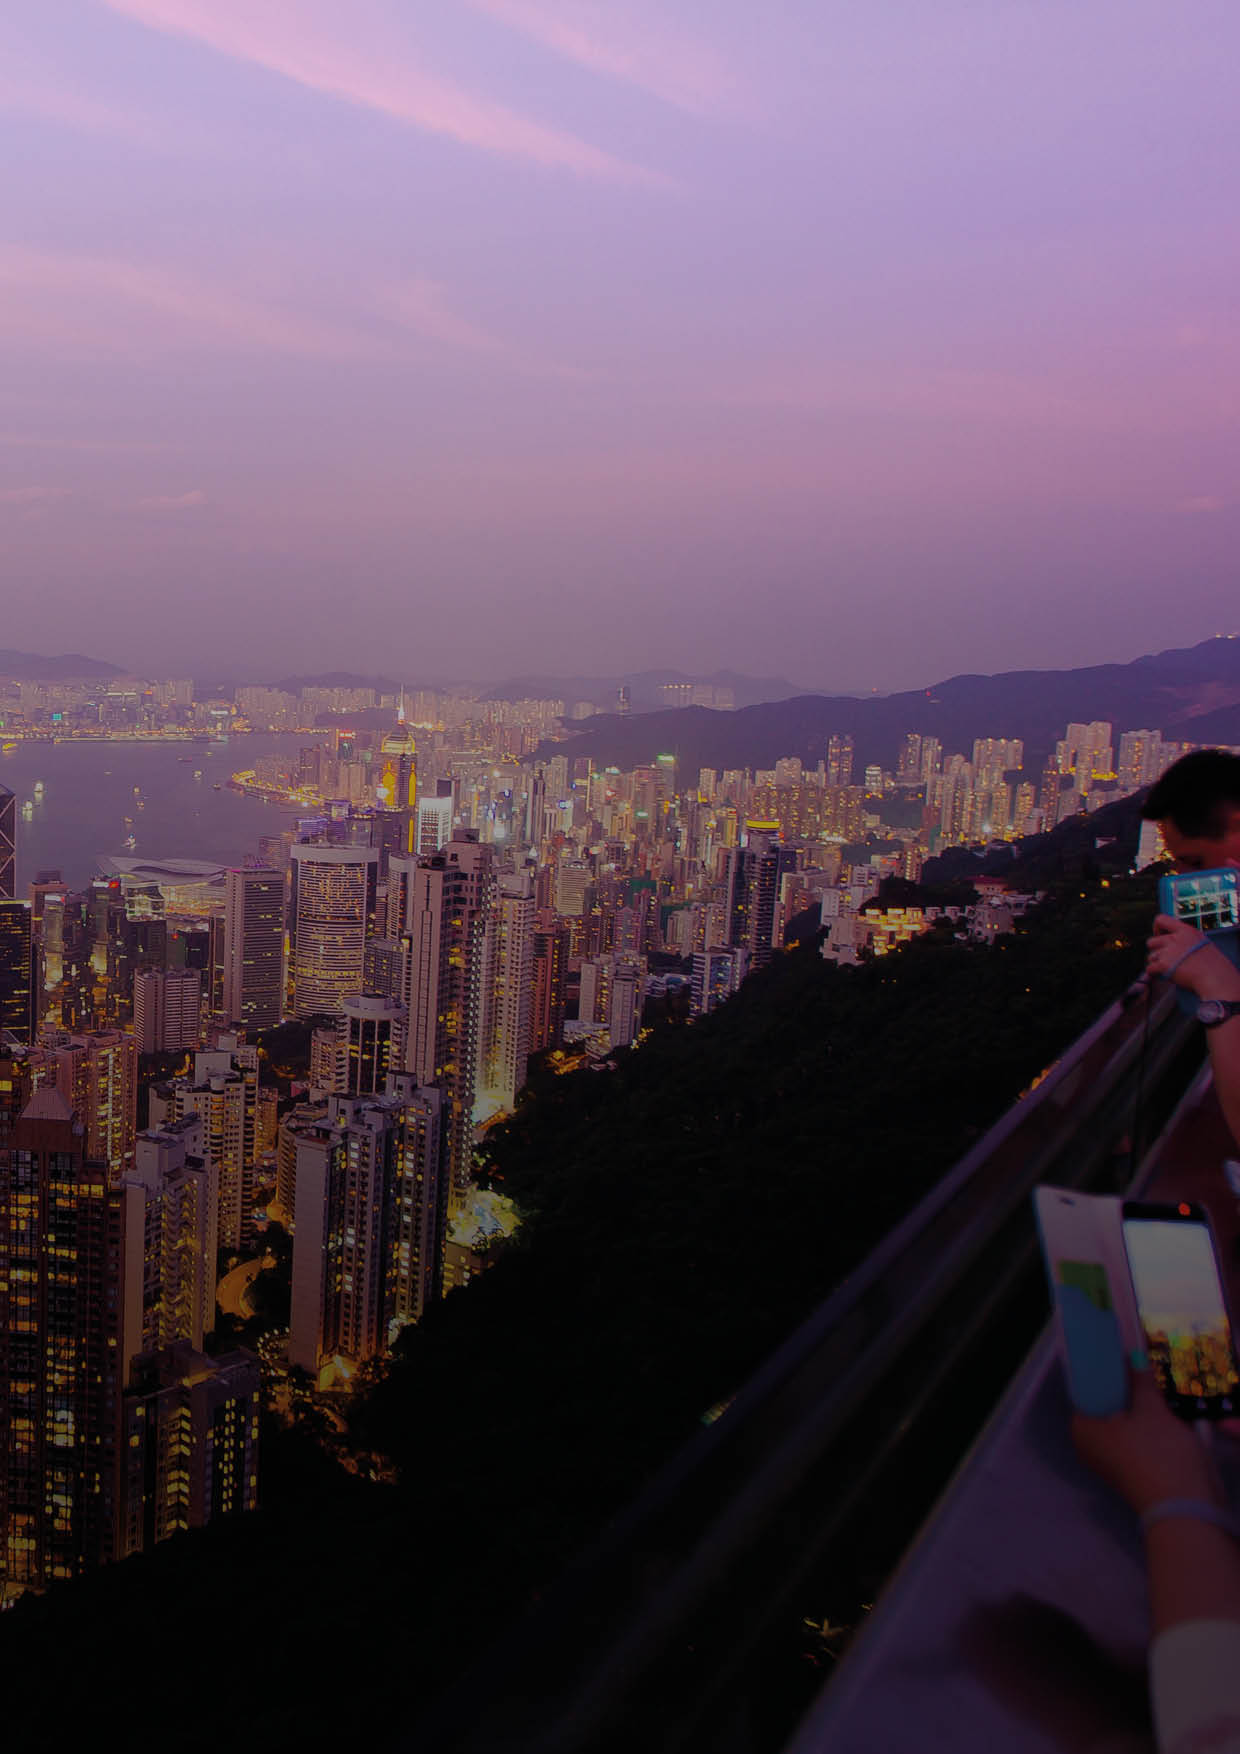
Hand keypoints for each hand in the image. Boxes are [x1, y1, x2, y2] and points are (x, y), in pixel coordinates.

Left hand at [1072, 1371, 1223, 1513]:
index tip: (1119, 1353)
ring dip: (1138, 1407)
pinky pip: (1134, 1440)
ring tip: (1152, 1385)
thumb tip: (1134, 1358)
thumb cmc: (1159, 1454)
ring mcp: (1110, 1461)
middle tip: (1140, 1366)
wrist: (1186, 1509)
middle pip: (1105, 1405)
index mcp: (1082, 1428)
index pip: (1087, 1388)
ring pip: (1122, 1422)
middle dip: (1124, 1389)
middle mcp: (1089, 1446)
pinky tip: (1161, 1413)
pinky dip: (1145, 1427)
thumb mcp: (1152, 1410)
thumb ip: (1141, 1382)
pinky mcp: (1131, 1472)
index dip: (1103, 1370)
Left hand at [1147, 914, 1239, 998]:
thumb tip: (1172, 942)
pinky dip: (1155, 974)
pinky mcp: (1164, 965)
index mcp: (1186, 931)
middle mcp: (1175, 939)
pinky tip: (1164, 976)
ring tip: (1170, 970)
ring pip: (1151, 956)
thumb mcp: (1202, 942)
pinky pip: (1150, 969)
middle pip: (1151, 941)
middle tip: (1166, 960)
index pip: (1161, 919)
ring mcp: (1168, 951)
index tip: (1160, 936)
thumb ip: (1186, 939)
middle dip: (1157, 951)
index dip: (1157, 928)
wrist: (1215, 979)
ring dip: (1157, 964)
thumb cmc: (1213, 965)